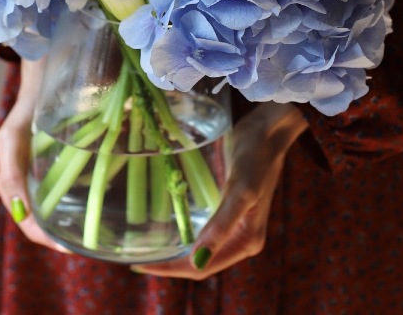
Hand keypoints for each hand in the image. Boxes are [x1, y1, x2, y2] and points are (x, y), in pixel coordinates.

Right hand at [0, 57, 70, 252]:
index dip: (39, 233)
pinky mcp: (47, 157)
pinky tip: (82, 204)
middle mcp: (20, 171)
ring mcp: (33, 165)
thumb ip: (12, 172)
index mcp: (10, 169)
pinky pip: (53, 185)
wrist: (43, 76)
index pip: (23, 214)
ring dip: (57, 221)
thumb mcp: (13, 137)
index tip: (61, 245)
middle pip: (31, 214)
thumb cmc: (30, 103)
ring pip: (42, 202)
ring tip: (78, 235)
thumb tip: (18, 211)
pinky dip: (63, 200)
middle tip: (74, 245)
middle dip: (50, 233)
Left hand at [134, 101, 307, 278]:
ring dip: (176, 250)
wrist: (266, 132)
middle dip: (170, 263)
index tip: (141, 266)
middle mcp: (241, 238)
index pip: (202, 267)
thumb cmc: (255, 158)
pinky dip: (185, 231)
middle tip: (136, 258)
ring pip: (199, 246)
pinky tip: (167, 225)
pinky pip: (202, 227)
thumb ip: (222, 225)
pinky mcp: (227, 207)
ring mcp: (234, 223)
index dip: (171, 269)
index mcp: (246, 241)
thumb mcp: (240, 190)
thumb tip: (198, 260)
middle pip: (199, 261)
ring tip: (146, 245)